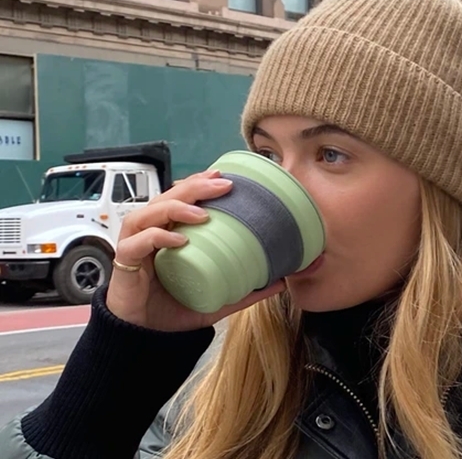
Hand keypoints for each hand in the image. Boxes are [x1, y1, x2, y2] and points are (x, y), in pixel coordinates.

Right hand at [107, 169, 285, 331]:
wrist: (146, 339)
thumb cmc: (173, 311)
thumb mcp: (217, 297)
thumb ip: (246, 289)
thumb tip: (280, 281)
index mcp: (171, 233)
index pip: (182, 197)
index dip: (199, 183)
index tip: (224, 178)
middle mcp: (151, 232)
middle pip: (168, 197)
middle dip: (196, 186)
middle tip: (223, 185)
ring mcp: (136, 244)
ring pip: (150, 212)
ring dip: (177, 208)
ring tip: (204, 214)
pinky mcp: (125, 262)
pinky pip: (138, 242)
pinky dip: (157, 237)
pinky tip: (179, 240)